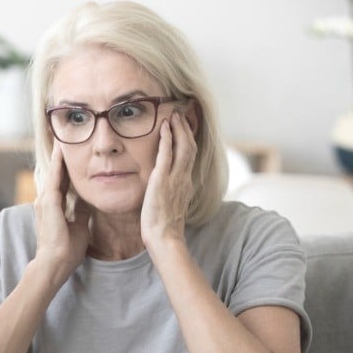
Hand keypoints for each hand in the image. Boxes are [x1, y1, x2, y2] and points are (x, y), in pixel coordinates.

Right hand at [33, 142, 90, 282]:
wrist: (54, 264)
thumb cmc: (65, 251)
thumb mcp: (79, 226)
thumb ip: (80, 212)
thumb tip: (87, 200)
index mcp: (54, 206)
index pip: (62, 181)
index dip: (66, 166)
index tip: (71, 151)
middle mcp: (46, 200)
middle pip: (55, 172)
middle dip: (60, 155)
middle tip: (63, 136)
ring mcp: (45, 201)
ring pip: (53, 171)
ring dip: (58, 155)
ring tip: (62, 137)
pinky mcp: (48, 203)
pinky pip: (55, 178)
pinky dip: (59, 164)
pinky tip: (62, 150)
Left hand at [142, 111, 195, 247]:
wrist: (164, 237)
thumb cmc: (164, 228)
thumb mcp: (171, 207)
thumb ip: (171, 195)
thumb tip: (167, 191)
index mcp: (186, 184)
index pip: (190, 157)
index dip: (189, 140)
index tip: (185, 128)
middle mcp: (184, 178)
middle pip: (190, 147)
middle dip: (186, 129)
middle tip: (181, 115)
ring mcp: (175, 178)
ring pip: (183, 146)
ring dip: (178, 129)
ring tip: (174, 115)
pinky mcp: (162, 180)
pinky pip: (167, 154)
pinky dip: (167, 138)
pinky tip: (164, 127)